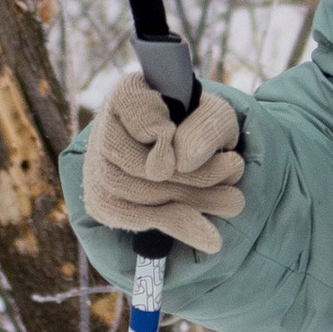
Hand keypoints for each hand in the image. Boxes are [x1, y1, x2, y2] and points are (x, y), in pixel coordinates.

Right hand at [81, 76, 244, 254]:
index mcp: (129, 94)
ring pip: (130, 191)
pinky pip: (132, 218)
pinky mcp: (104, 204)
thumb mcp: (218, 117)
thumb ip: (206, 127)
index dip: (153, 124)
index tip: (176, 134)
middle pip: (131, 158)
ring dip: (188, 200)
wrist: (194, 158)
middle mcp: (104, 130)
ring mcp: (98, 168)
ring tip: (234, 202)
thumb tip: (181, 161)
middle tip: (234, 170)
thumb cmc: (203, 128)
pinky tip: (210, 237)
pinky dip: (175, 225)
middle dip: (188, 172)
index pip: (130, 104)